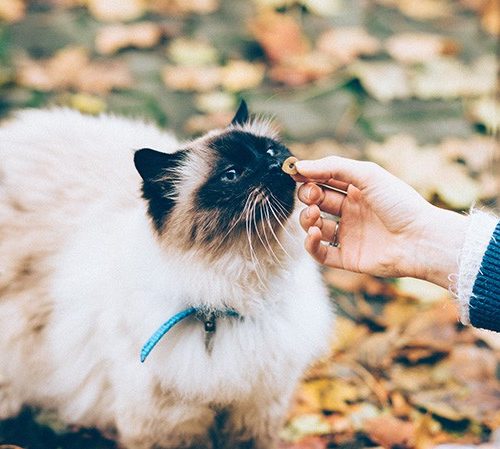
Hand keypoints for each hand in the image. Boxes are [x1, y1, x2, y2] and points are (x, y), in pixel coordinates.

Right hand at [293, 156, 467, 287]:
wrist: (420, 239)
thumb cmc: (399, 203)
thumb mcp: (367, 175)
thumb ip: (332, 167)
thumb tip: (300, 165)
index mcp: (357, 191)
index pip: (324, 181)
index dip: (309, 177)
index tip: (295, 173)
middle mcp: (351, 212)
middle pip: (317, 202)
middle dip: (308, 196)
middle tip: (312, 196)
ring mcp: (349, 235)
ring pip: (315, 226)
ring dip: (307, 219)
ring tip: (315, 215)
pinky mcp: (347, 258)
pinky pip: (320, 253)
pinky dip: (311, 244)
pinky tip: (315, 233)